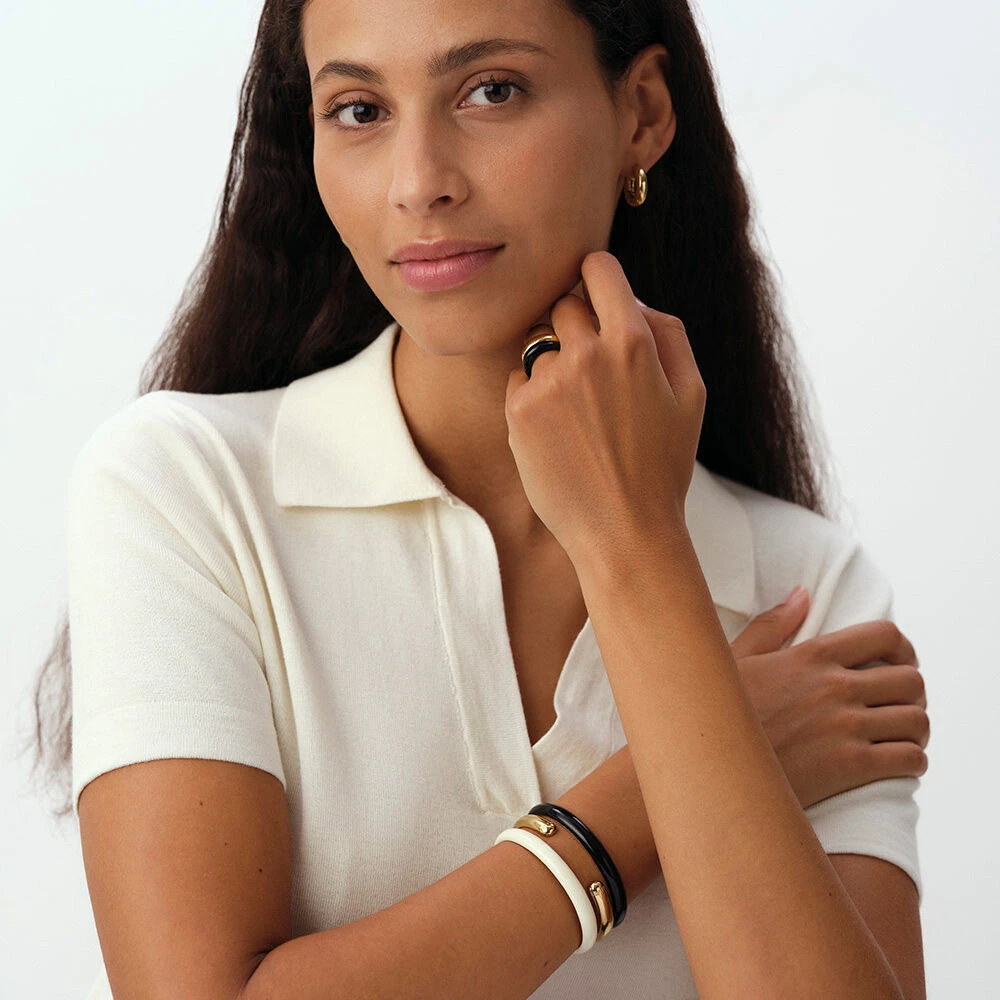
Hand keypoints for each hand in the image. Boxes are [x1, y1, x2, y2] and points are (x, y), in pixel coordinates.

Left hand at [504, 251, 705, 568]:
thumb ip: (667, 332)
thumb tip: (631, 298)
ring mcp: (547, 382)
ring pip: (538, 341)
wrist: (623, 531)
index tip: (597, 292)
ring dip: (554, 361)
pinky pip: (519, 377)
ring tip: (579, 409)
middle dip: (577, 325)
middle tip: (594, 370)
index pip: (597, 267)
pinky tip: (560, 430)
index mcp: (633, 342)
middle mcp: (585, 353)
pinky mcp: (518, 410)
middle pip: (563, 303)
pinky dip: (535, 394)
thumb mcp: (691, 394)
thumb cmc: (663, 464)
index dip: (597, 276)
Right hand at [731, 589, 929, 809]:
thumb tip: (802, 594)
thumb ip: (772, 624)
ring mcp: (846, 727)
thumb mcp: (737, 657)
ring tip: (900, 736)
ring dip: (915, 729)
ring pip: (917, 720)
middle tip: (899, 705)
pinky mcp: (850, 767)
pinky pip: (910, 759)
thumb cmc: (721, 710)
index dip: (904, 648)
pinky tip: (895, 762)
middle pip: (911, 680)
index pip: (885, 635)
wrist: (714, 764)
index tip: (900, 663)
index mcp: (813, 655)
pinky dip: (912, 761)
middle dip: (913, 693)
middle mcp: (836, 686)